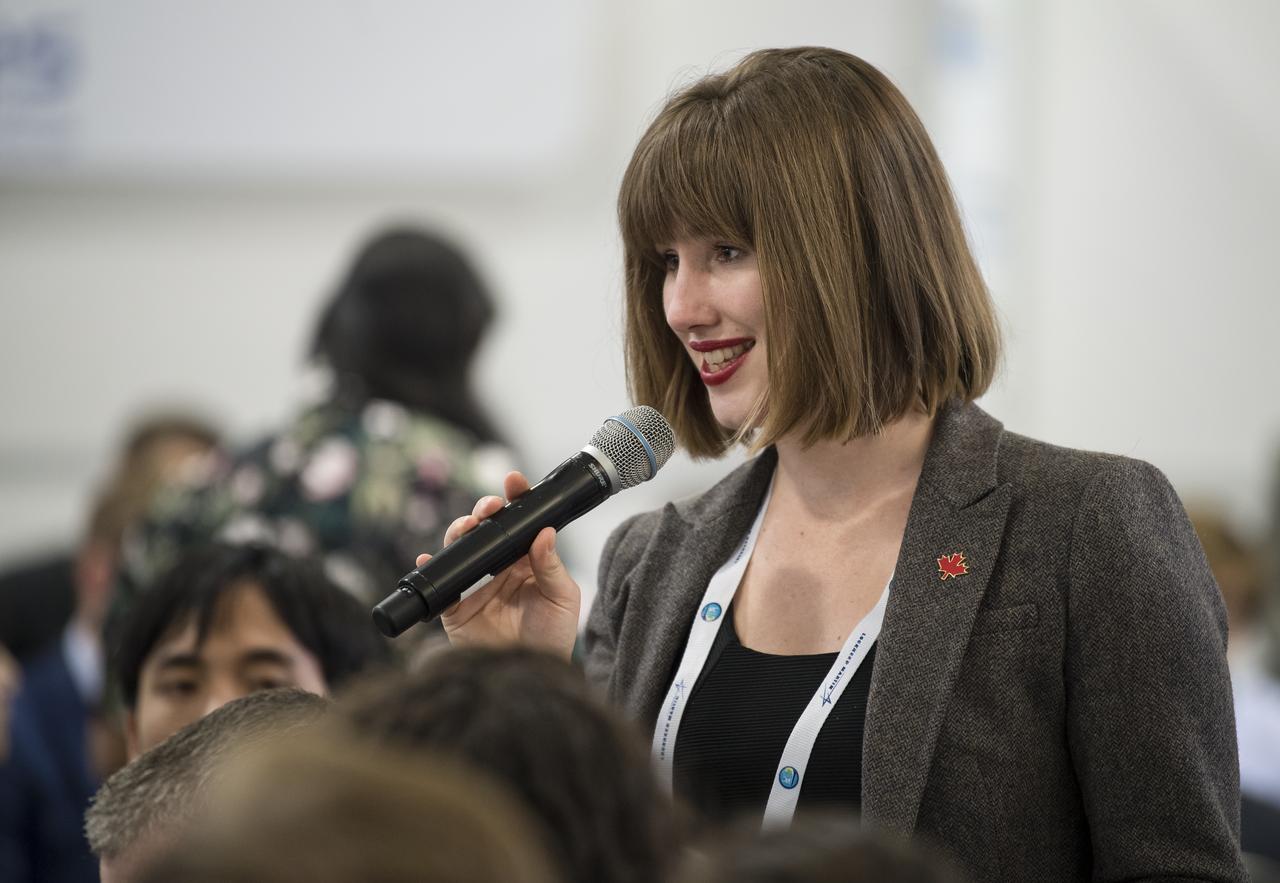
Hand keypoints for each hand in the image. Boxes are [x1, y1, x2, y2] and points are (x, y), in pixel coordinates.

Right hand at [422, 471, 580, 660]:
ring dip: (459, 531)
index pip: (520, 523)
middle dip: (484, 510)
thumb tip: (545, 532)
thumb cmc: (551, 638)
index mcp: (527, 559)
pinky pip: (439, 583)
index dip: (516, 499)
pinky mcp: (455, 605)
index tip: (514, 482)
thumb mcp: (561, 598)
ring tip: (466, 527)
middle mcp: (499, 566)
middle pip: (486, 529)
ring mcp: (475, 583)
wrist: (529, 676)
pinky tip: (428, 558)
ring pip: (461, 547)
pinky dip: (430, 568)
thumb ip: (551, 566)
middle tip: (489, 507)